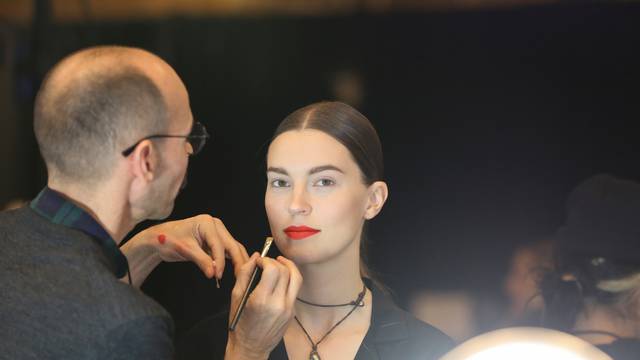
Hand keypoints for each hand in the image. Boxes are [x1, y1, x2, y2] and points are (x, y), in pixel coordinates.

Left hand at [122, 215, 249, 286]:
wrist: (159, 239)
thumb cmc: (168, 240)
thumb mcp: (185, 250)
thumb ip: (201, 261)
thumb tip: (213, 273)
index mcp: (207, 223)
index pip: (219, 244)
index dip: (220, 261)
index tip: (218, 275)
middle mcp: (215, 225)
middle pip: (231, 244)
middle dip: (237, 260)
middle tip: (241, 276)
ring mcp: (217, 232)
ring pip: (233, 247)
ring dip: (238, 261)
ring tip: (243, 275)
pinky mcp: (215, 240)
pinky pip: (227, 251)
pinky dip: (231, 260)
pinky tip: (236, 270)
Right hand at [225, 253, 302, 359]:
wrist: (251, 347)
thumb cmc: (240, 323)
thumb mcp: (236, 297)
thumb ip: (245, 273)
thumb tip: (255, 256)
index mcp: (261, 300)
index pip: (273, 270)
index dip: (266, 260)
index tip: (259, 261)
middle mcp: (278, 304)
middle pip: (286, 271)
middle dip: (276, 262)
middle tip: (266, 262)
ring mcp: (289, 309)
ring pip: (297, 278)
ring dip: (289, 266)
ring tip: (279, 263)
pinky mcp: (293, 312)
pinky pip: (295, 289)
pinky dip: (289, 280)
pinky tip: (280, 279)